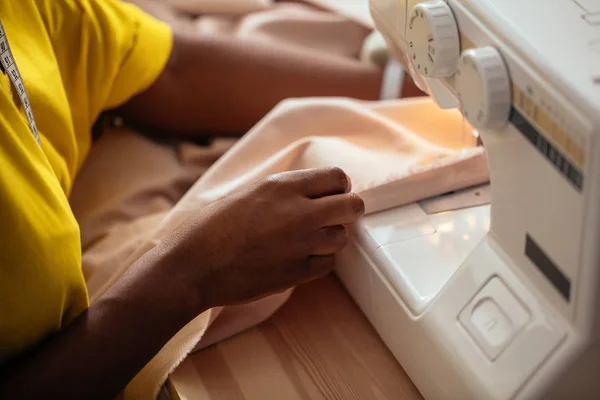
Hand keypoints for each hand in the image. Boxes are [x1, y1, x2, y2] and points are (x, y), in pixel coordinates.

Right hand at [163, 167, 364, 308]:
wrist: (194, 265)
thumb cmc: (212, 227)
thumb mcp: (249, 193)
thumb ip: (284, 191)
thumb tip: (312, 191)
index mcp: (283, 187)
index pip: (338, 178)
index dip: (339, 187)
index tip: (332, 194)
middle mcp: (299, 213)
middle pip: (352, 206)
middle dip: (348, 210)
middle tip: (336, 216)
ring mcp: (301, 245)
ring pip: (342, 238)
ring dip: (331, 238)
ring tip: (310, 240)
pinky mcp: (297, 273)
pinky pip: (327, 264)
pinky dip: (319, 261)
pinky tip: (301, 258)